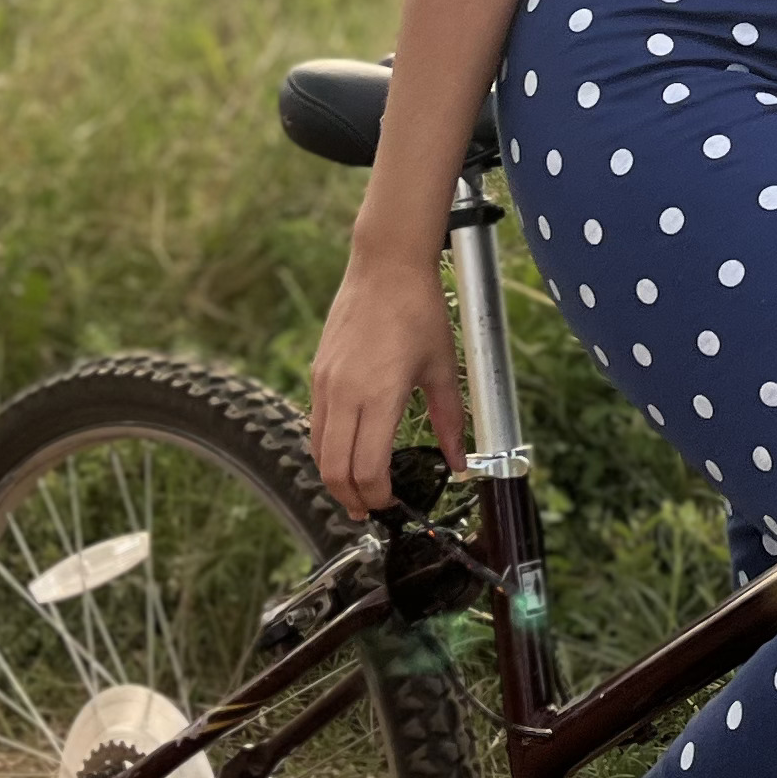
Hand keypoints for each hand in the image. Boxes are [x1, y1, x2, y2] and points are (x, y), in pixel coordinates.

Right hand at [308, 227, 465, 520]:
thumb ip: (451, 422)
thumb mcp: (443, 369)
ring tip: (355, 491)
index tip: (394, 504)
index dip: (378, 498)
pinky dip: (328, 449)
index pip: (367, 470)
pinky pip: (316, 425)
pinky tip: (348, 452)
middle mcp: (344, 394)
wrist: (384, 266)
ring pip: (318, 451)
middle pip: (334, 470)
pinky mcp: (317, 373)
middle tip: (370, 512)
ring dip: (335, 478)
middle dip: (351, 499)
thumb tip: (460, 465)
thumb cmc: (419, 312)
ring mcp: (326, 384)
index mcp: (379, 396)